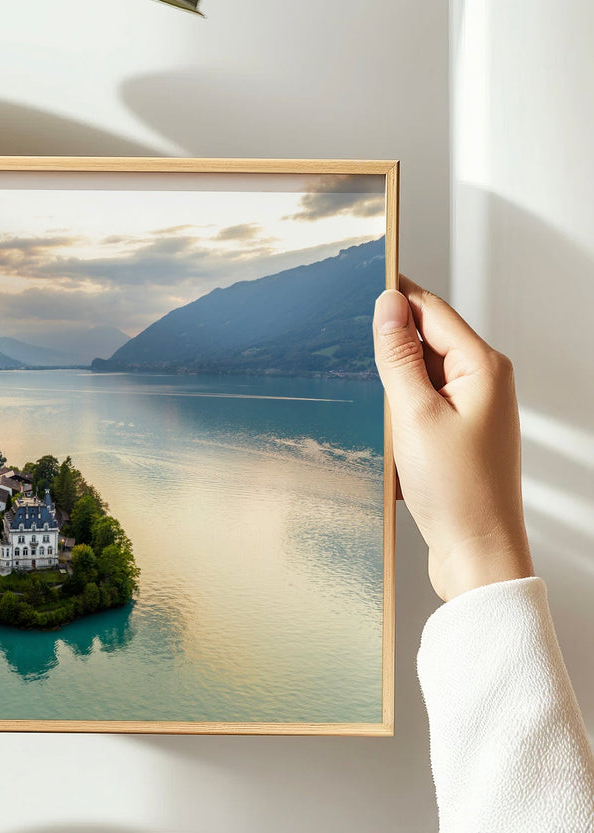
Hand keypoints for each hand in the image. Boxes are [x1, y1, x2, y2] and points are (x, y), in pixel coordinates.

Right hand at [372, 277, 533, 601]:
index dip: (395, 295)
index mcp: (483, 367)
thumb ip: (399, 356)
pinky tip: (382, 431)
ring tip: (371, 406)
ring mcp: (474, 410)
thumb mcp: (414, 415)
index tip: (360, 280)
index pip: (431, 310)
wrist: (477, 553)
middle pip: (426, 340)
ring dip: (392, 384)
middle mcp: (485, 382)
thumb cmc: (457, 491)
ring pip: (421, 375)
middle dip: (388, 344)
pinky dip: (399, 411)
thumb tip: (388, 306)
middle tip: (348, 347)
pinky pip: (422, 405)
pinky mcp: (459, 435)